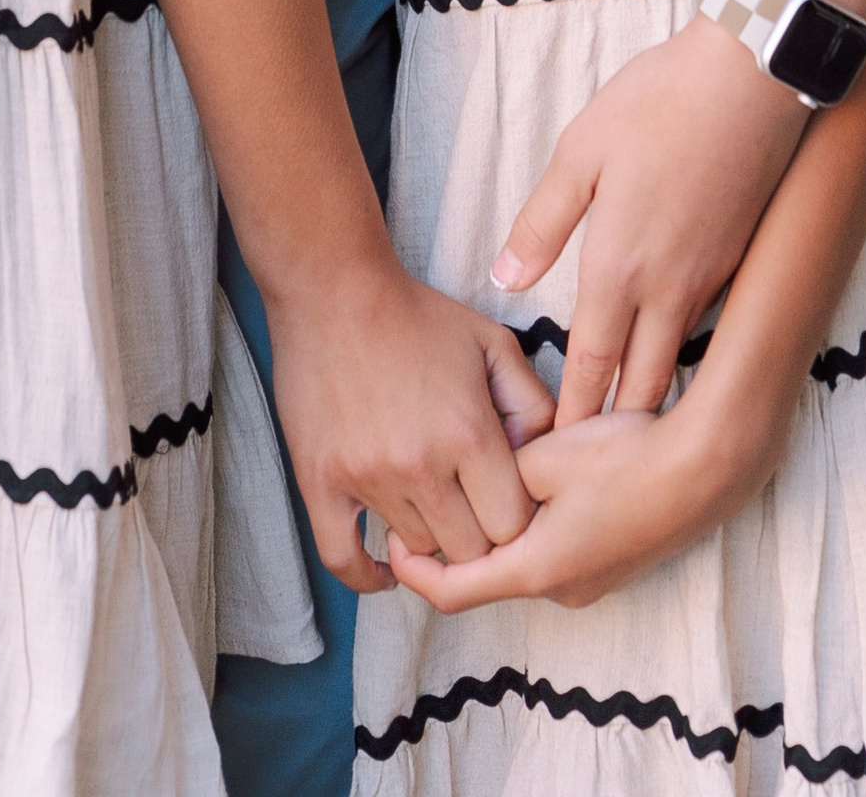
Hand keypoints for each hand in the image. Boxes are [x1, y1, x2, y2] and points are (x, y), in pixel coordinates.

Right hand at [270, 259, 556, 592]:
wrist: (333, 290)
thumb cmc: (418, 315)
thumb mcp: (493, 344)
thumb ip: (532, 404)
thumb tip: (545, 462)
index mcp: (469, 432)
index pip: (512, 527)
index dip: (517, 520)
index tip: (505, 502)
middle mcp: (421, 466)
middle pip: (468, 552)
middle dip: (478, 536)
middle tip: (471, 509)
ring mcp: (366, 479)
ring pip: (415, 552)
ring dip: (427, 537)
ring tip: (429, 505)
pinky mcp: (320, 483)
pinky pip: (343, 560)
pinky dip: (367, 576)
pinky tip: (385, 567)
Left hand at [388, 402, 747, 615]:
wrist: (706, 467)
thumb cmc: (625, 458)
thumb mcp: (547, 455)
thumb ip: (499, 473)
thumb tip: (476, 480)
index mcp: (535, 570)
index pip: (452, 591)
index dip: (413, 568)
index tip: (390, 536)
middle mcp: (561, 590)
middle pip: (488, 575)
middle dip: (457, 539)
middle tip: (433, 492)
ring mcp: (592, 581)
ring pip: (525, 559)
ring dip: (500, 527)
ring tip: (486, 473)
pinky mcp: (614, 563)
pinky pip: (557, 552)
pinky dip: (534, 525)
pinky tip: (541, 477)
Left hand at [489, 18, 805, 424]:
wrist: (752, 77)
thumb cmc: (659, 103)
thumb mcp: (581, 151)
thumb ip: (543, 221)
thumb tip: (504, 278)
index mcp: (618, 266)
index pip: (591, 365)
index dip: (571, 416)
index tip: (553, 457)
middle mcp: (666, 288)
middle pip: (640, 387)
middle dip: (613, 433)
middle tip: (591, 473)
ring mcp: (709, 278)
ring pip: (677, 365)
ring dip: (652, 404)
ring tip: (628, 440)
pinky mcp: (737, 260)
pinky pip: (706, 330)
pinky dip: (687, 361)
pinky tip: (676, 363)